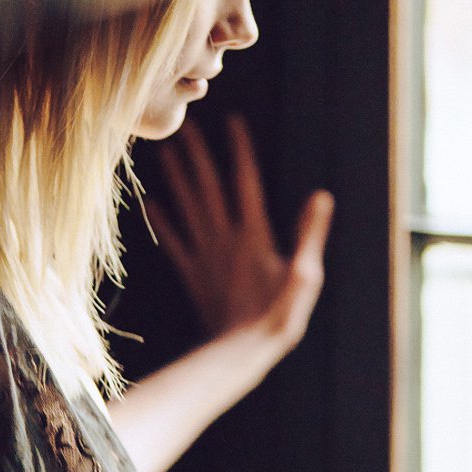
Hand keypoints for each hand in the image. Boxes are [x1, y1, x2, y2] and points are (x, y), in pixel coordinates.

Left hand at [145, 114, 333, 360]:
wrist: (240, 350)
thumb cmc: (278, 316)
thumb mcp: (305, 275)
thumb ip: (309, 234)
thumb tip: (320, 197)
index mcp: (253, 233)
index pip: (245, 180)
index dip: (238, 149)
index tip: (231, 120)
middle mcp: (224, 237)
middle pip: (208, 186)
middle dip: (196, 154)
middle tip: (183, 126)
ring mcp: (204, 254)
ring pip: (187, 207)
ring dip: (175, 178)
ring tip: (165, 152)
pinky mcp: (192, 273)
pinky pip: (174, 242)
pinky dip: (162, 221)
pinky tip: (151, 203)